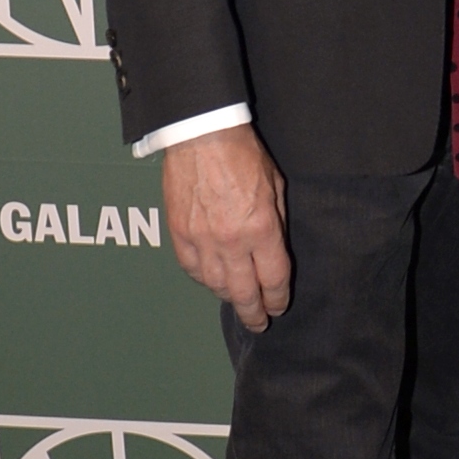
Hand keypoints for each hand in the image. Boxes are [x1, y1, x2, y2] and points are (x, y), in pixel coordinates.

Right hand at [164, 128, 291, 332]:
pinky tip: (212, 279)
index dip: (278, 298)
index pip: (273, 279)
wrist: (202, 135)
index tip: (279, 306)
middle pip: (244, 293)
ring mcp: (202, 239)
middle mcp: (231, 241)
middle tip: (259, 323)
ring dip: (229, 296)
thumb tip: (274, 251)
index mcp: (261, 229)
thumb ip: (276, 223)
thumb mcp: (276, 187)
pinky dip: (203, 279)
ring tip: (237, 299)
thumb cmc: (243, 154)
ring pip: (215, 285)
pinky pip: (191, 269)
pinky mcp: (179, 233)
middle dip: (254, 313)